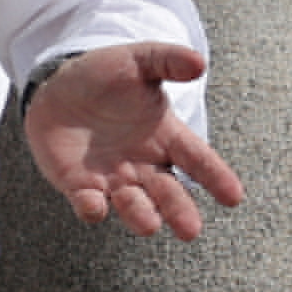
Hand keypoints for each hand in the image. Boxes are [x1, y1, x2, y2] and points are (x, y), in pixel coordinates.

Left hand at [24, 44, 246, 239]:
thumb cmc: (107, 75)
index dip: (215, 177)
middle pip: (169, 193)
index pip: (197, 159)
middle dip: (179, 211)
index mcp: (166, 136)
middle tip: (190, 230)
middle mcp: (144, 164)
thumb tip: (199, 63)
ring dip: (140, 214)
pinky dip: (92, 208)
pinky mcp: (79, 185)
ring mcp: (112, 178)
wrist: (58, 85)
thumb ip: (168, 60)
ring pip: (133, 205)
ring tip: (150, 224)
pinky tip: (95, 206)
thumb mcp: (139, 60)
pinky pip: (88, 202)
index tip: (233, 197)